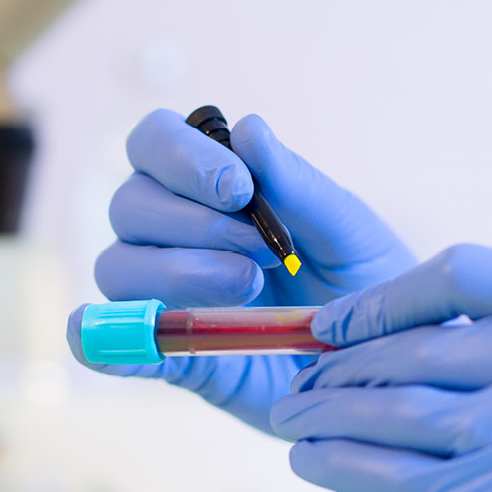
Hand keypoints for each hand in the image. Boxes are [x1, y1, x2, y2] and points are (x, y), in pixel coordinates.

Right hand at [69, 108, 413, 432]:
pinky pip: (113, 343)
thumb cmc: (367, 282)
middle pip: (130, 204)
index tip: (239, 191)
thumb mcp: (348, 231)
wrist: (385, 363)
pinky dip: (105, 342)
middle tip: (263, 254)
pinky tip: (114, 348)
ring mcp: (166, 294)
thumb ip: (297, 185)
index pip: (154, 143)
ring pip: (118, 267)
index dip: (181, 158)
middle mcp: (175, 232)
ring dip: (176, 273)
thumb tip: (247, 127)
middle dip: (192, 223)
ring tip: (248, 291)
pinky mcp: (170, 356)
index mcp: (212, 185)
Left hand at [269, 245, 491, 491]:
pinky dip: (350, 470)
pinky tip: (311, 465)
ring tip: (290, 423)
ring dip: (332, 419)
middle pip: (425, 349)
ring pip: (410, 417)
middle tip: (293, 385)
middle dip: (343, 370)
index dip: (384, 297)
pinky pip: (414, 483)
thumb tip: (381, 346)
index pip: (465, 271)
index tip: (331, 326)